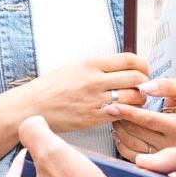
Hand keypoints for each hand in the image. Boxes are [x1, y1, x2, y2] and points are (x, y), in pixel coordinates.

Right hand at [5, 53, 150, 134]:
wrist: (31, 107)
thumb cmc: (51, 87)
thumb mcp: (74, 67)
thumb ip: (98, 66)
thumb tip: (122, 67)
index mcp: (91, 63)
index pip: (130, 59)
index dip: (143, 65)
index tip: (143, 71)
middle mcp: (95, 79)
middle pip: (136, 78)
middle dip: (144, 83)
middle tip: (142, 88)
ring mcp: (94, 99)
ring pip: (133, 97)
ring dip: (139, 100)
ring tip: (134, 102)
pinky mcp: (92, 117)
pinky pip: (121, 113)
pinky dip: (127, 113)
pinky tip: (123, 112)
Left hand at [106, 78, 175, 156]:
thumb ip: (165, 85)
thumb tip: (144, 88)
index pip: (149, 120)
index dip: (129, 112)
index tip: (113, 106)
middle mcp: (171, 143)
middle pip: (138, 132)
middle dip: (121, 118)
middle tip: (111, 107)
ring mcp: (162, 154)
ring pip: (132, 143)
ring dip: (119, 129)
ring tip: (115, 116)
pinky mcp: (155, 160)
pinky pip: (131, 155)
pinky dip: (120, 143)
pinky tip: (118, 132)